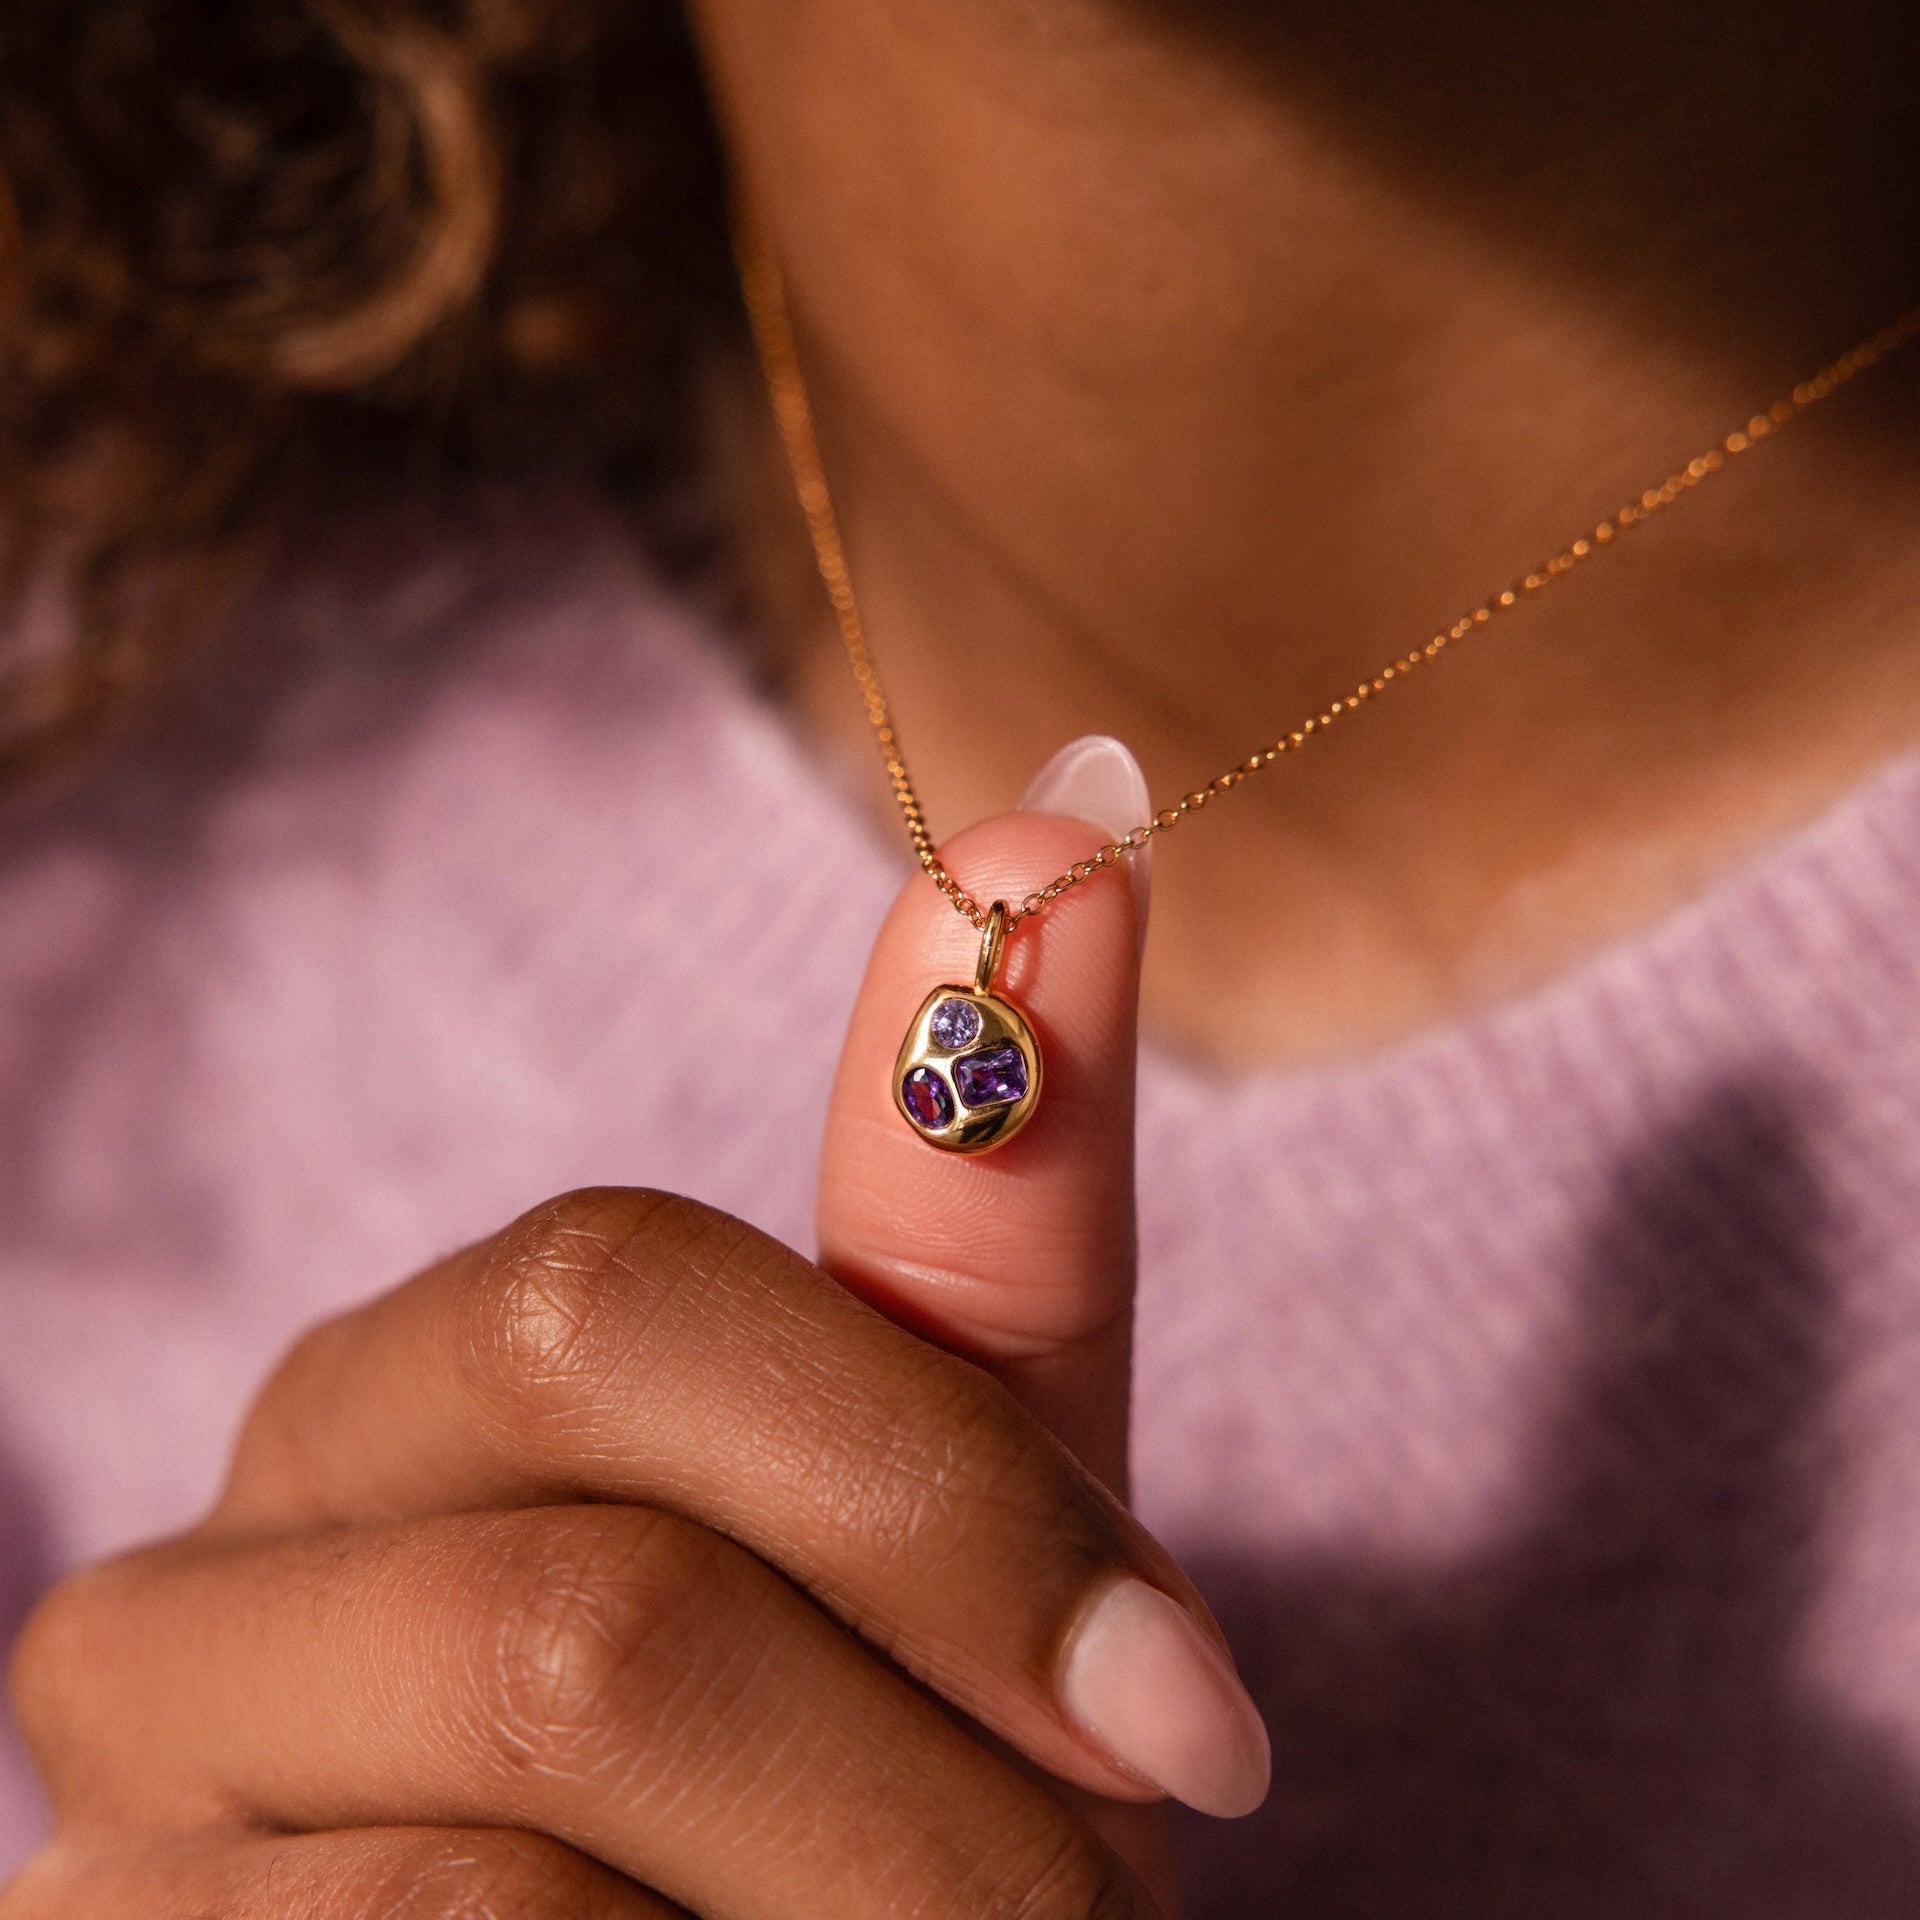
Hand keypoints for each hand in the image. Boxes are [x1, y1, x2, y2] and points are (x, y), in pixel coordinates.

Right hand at [4, 806, 1266, 1917]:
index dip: (934, 1502)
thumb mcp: (954, 1509)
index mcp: (392, 1408)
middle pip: (585, 1612)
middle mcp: (200, 1594)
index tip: (1181, 1701)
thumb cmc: (875, 1794)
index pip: (607, 1301)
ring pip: (505, 1882)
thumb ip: (981, 1193)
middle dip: (920, 1802)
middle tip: (1080, 1907)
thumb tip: (1072, 807)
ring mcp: (112, 1843)